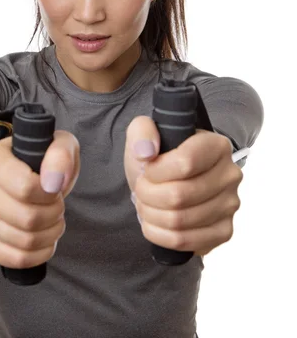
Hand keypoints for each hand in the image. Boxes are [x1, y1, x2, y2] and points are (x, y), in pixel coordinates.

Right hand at [0, 130, 79, 267]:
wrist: (26, 173)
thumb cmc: (43, 158)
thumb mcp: (60, 144)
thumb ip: (60, 154)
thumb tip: (53, 181)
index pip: (23, 187)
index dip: (49, 195)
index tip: (56, 189)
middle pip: (24, 218)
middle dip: (53, 215)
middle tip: (58, 206)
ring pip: (21, 241)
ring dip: (49, 234)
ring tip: (54, 220)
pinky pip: (12, 258)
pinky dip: (37, 254)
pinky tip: (45, 240)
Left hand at [124, 117, 242, 256]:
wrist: (166, 181)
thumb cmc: (158, 156)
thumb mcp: (145, 132)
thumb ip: (142, 131)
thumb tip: (146, 152)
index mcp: (217, 145)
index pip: (185, 163)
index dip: (156, 171)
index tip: (146, 168)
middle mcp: (230, 174)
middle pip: (179, 195)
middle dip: (147, 195)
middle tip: (141, 189)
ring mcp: (230, 205)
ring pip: (179, 221)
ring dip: (151, 215)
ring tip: (146, 204)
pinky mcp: (224, 231)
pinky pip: (186, 242)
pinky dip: (161, 235)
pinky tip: (155, 222)